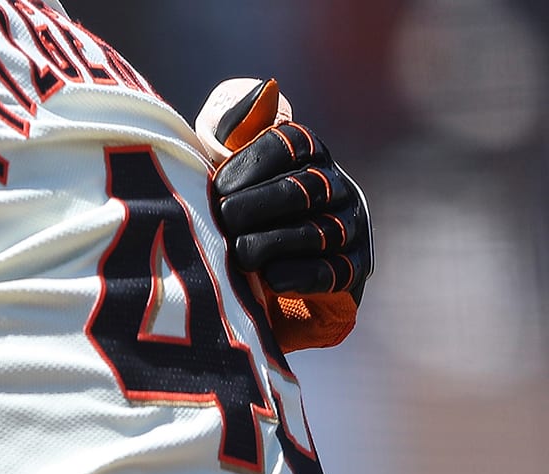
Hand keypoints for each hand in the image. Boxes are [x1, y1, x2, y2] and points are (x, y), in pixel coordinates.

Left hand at [198, 78, 371, 349]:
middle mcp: (338, 185)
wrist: (262, 283)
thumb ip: (237, 130)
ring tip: (238, 254)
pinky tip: (270, 278)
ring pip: (315, 232)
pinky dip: (296, 275)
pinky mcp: (355, 267)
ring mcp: (352, 226)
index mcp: (310, 155)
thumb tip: (264, 91)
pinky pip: (330, 271)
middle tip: (221, 222)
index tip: (218, 189)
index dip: (248, 166)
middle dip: (253, 207)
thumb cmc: (239, 218)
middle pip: (300, 189)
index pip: (288, 145)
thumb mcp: (232, 172)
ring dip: (268, 244)